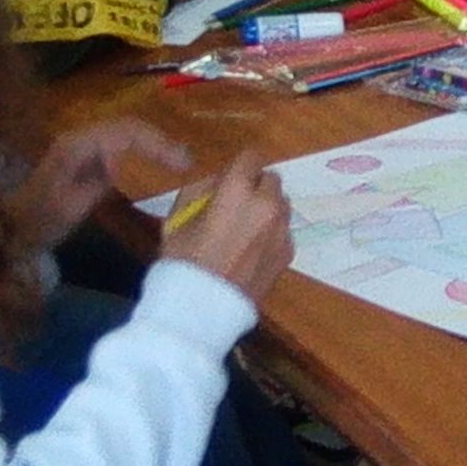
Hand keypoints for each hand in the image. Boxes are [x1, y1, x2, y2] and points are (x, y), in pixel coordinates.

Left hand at [20, 117, 197, 241]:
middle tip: (188, 164)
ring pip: (127, 132)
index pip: (126, 132)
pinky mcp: (87, 157)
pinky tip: (158, 166)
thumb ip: (97, 183)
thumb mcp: (69, 207)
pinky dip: (144, 150)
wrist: (11, 228)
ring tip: (179, 163)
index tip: (183, 165)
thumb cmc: (39, 221)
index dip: (158, 144)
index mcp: (77, 145)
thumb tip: (126, 165)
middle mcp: (81, 137)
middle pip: (130, 126)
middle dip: (161, 140)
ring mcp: (84, 145)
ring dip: (154, 143)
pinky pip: (122, 145)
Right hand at [161, 152, 294, 299]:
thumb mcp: (178, 217)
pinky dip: (272, 234)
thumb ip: (201, 189)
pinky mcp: (288, 252)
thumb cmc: (184, 260)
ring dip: (267, 208)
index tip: (232, 178)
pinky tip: (252, 251)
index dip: (240, 166)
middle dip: (255, 186)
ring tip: (245, 229)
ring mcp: (281, 230)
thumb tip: (219, 181)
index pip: (251, 157)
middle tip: (237, 205)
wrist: (203, 308)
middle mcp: (266, 204)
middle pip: (271, 179)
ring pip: (282, 204)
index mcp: (237, 190)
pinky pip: (284, 231)